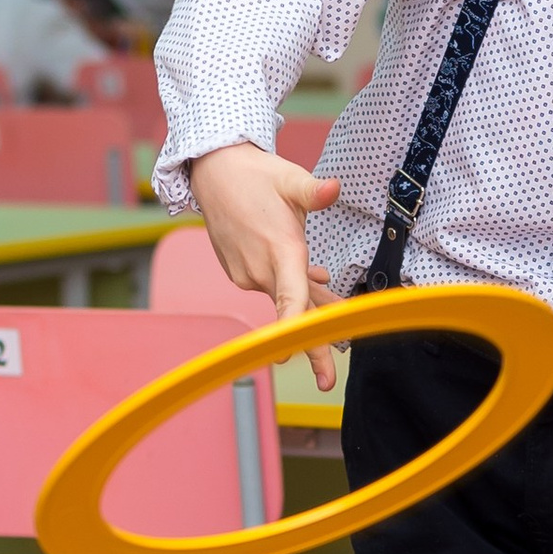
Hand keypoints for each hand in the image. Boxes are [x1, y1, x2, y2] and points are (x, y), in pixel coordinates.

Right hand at [185, 141, 343, 387]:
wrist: (214, 173)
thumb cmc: (256, 175)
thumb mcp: (290, 179)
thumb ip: (313, 191)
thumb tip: (333, 188)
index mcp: (279, 249)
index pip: (290, 296)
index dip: (294, 327)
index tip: (293, 355)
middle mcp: (261, 269)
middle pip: (294, 311)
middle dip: (313, 344)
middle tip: (328, 381)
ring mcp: (248, 274)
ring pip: (288, 296)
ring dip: (312, 301)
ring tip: (339, 308)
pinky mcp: (241, 272)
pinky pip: (276, 286)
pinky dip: (294, 285)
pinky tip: (315, 276)